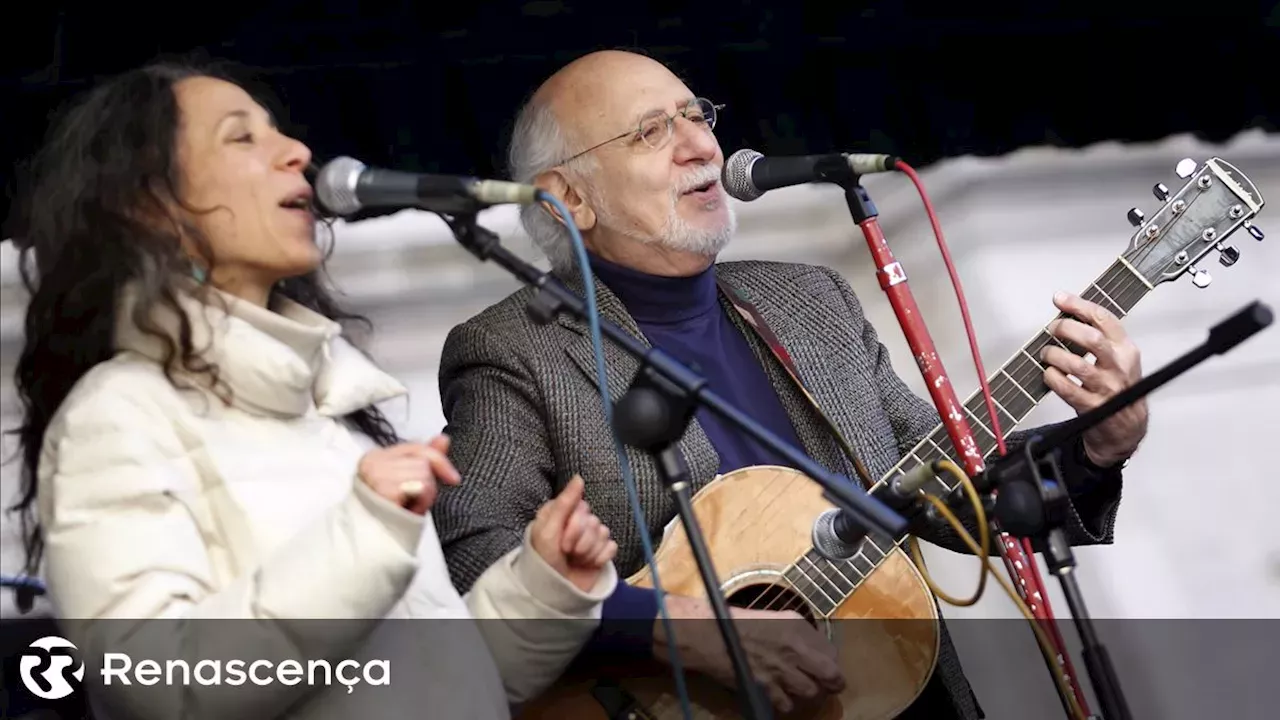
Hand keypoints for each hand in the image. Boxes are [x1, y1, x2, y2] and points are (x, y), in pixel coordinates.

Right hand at [357, 435, 460, 514]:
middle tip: (413, 504)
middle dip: (428, 485)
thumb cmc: (390, 515)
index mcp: (375, 457)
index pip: (416, 447)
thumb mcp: (410, 484)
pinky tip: (408, 512)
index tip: (454, 479)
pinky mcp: (383, 488)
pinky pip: (422, 485)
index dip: (438, 461)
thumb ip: (426, 459)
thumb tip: (444, 438)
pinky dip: (422, 502)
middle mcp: (372, 461)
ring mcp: (376, 474)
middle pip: (423, 460)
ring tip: (408, 509)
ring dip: (425, 496)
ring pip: (424, 472)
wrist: (371, 545)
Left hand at [530, 475, 617, 591]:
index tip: (561, 537)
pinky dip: (599, 558)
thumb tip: (578, 478)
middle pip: (593, 520)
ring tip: (575, 559)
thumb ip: (564, 502)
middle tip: (567, 551)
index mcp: (562, 513)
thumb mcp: (547, 529)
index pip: (581, 506)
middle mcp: (577, 523)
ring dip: (588, 551)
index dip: (573, 523)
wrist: (552, 591)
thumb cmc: (543, 559)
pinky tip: (588, 563)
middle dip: (580, 540)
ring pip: (603, 533)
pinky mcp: (601, 553)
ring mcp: (590, 538)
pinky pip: (611, 547)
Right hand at [655, 596, 844, 713]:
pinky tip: (779, 694)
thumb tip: (816, 649)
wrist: (712, 635)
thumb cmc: (741, 624)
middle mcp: (795, 649)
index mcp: (798, 628)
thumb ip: (800, 633)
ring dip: (807, 693)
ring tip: (799, 688)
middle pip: (831, 676)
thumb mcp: (777, 619)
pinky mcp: (766, 688)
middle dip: (833, 683)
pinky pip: (787, 704)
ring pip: (811, 693)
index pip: (832, 652)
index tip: (826, 665)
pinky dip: (785, 702)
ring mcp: (781, 671)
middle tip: (829, 686)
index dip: (831, 661)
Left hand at [1043, 291, 1148, 465]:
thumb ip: (1099, 338)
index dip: (1079, 305)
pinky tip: (1049, 373)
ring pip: (1076, 364)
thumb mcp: (1118, 359)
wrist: (1128, 427)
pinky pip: (1066, 388)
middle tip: (1053, 329)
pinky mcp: (1092, 407)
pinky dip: (1052, 377)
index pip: (1104, 319)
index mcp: (1126, 350)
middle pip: (1091, 339)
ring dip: (1054, 355)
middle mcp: (1118, 367)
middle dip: (1066, 329)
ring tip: (1047, 354)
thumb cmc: (1118, 388)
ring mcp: (1106, 388)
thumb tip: (1068, 314)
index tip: (1060, 298)